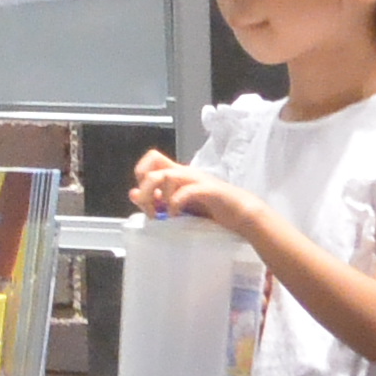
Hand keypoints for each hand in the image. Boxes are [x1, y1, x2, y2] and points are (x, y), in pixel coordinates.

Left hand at [129, 148, 254, 233]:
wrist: (241, 214)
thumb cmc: (211, 209)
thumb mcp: (179, 204)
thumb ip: (158, 198)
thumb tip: (133, 193)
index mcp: (177, 173)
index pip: (151, 159)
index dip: (141, 175)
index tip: (144, 199)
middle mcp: (184, 172)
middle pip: (153, 159)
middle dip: (144, 185)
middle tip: (150, 207)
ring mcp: (196, 179)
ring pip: (166, 175)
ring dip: (158, 196)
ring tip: (162, 215)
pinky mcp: (208, 190)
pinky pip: (185, 191)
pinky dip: (175, 204)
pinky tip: (176, 215)